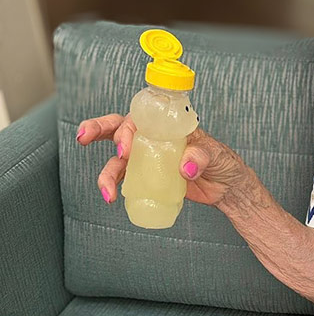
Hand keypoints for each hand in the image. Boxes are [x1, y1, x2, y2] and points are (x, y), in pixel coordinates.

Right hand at [76, 114, 247, 208]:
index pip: (141, 118)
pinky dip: (115, 187)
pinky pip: (125, 179)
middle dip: (97, 129)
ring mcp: (148, 157)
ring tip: (106, 191)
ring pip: (117, 159)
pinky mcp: (147, 177)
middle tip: (83, 137)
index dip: (127, 129)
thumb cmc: (223, 162)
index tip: (125, 149)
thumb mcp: (216, 156)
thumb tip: (185, 166)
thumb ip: (201, 156)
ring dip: (106, 172)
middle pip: (119, 128)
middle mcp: (153, 137)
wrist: (227, 187)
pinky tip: (112, 197)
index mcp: (168, 125)